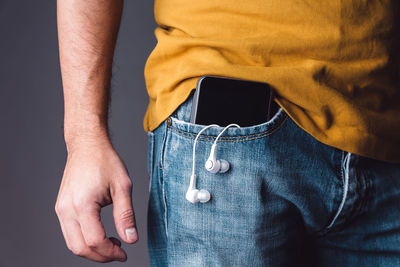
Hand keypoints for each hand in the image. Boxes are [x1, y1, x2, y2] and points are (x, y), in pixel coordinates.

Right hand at [55, 140, 137, 261]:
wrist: (87, 145)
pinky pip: (70, 233)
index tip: (125, 253)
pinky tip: (101, 235)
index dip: (111, 252)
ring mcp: (61, 209)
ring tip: (112, 243)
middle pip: (79, 248)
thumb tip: (131, 239)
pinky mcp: (61, 207)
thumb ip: (126, 215)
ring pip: (72, 243)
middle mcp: (66, 209)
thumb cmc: (105, 161)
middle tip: (119, 253)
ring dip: (92, 250)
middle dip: (101, 256)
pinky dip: (84, 240)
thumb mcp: (123, 186)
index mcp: (82, 204)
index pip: (95, 241)